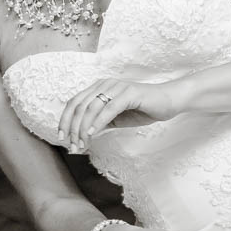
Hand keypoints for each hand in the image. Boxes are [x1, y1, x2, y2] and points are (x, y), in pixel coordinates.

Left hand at [58, 78, 182, 150]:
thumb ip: (98, 123)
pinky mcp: (129, 93)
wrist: (168, 102)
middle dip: (73, 128)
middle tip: (73, 146)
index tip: (62, 138)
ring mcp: (118, 87)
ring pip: (91, 108)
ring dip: (83, 129)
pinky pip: (109, 109)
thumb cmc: (143, 109)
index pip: (75, 102)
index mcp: (100, 87)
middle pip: (79, 106)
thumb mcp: (115, 118)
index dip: (65, 120)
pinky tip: (92, 134)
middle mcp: (106, 84)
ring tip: (82, 144)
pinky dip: (98, 122)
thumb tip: (80, 136)